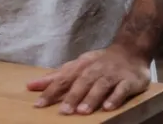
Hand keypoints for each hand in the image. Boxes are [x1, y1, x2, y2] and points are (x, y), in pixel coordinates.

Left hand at [27, 45, 150, 114]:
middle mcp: (95, 69)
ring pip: (101, 85)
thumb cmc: (99, 63)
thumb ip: (56, 76)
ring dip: (92, 98)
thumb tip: (31, 85)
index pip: (63, 78)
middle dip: (72, 96)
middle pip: (82, 82)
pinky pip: (122, 89)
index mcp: (81, 66)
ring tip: (82, 111)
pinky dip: (115, 98)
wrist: (131, 50)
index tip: (39, 104)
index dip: (51, 90)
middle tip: (63, 111)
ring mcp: (112, 74)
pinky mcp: (129, 81)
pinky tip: (108, 107)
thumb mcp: (77, 66)